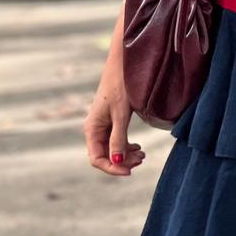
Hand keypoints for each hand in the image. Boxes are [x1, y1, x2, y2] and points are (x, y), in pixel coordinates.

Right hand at [85, 52, 145, 176]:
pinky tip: (137, 146)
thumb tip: (117, 161)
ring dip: (126, 155)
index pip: (97, 159)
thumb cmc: (122, 85)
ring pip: (111, 149)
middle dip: (122, 161)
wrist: (124, 63)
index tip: (130, 171)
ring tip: (143, 153)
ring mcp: (102, 124)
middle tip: (143, 157)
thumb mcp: (121, 114)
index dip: (112, 168)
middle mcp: (94, 128)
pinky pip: (116, 140)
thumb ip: (118, 138)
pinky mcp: (111, 119)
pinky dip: (127, 146)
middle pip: (105, 155)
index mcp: (92, 128)